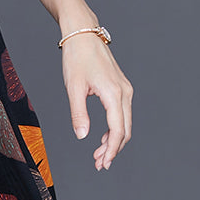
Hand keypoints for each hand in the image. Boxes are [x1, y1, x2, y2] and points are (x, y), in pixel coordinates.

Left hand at [62, 34, 132, 169]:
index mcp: (113, 93)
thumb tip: (82, 136)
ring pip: (125, 123)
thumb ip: (78, 114)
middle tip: (98, 164)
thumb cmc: (77, 58)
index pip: (118, 130)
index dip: (111, 150)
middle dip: (113, 149)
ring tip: (98, 155)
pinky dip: (115, 128)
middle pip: (125, 130)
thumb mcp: (73, 87)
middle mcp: (124, 92)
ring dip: (114, 141)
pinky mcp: (121, 88)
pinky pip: (122, 113)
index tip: (102, 164)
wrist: (83, 35)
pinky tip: (104, 138)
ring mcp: (125, 90)